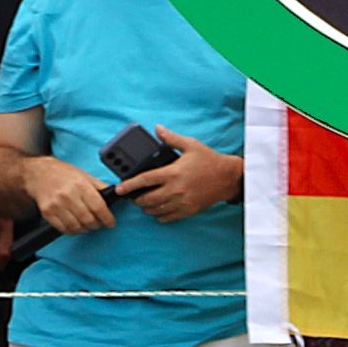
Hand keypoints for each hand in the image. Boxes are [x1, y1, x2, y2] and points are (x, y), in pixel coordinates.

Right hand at [21, 156, 113, 234]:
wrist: (38, 173)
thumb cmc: (62, 173)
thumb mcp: (84, 175)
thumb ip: (99, 186)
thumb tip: (115, 194)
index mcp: (80, 185)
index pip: (98, 207)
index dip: (107, 218)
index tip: (110, 222)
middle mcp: (68, 195)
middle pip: (88, 219)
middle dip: (97, 225)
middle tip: (98, 223)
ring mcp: (56, 205)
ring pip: (76, 227)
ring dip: (85, 229)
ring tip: (87, 224)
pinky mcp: (47, 213)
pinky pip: (64, 229)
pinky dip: (72, 230)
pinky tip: (75, 225)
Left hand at [113, 126, 243, 223]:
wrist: (228, 178)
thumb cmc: (209, 160)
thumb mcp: (190, 145)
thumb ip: (171, 138)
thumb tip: (158, 129)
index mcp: (173, 172)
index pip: (145, 180)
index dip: (130, 185)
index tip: (120, 188)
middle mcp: (176, 189)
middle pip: (147, 199)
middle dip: (136, 199)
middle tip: (132, 195)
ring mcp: (182, 202)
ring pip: (156, 210)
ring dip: (146, 207)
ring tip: (143, 201)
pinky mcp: (187, 210)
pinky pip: (167, 217)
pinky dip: (158, 215)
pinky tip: (157, 209)